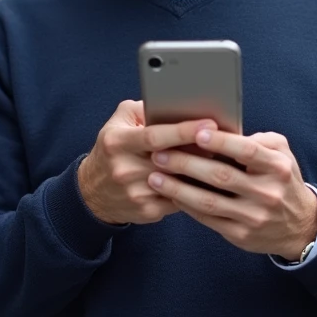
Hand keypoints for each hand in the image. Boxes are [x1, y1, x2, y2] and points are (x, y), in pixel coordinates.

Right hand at [77, 100, 214, 225]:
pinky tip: (208, 180)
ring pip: (179, 181)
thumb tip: (173, 105)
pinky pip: (180, 199)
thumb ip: (143, 110)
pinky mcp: (148, 211)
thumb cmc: (112, 151)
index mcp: (117, 143)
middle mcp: (125, 169)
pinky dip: (195, 189)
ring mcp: (137, 193)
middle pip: (171, 160)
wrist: (92, 193)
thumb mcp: (118, 123)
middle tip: (224, 140)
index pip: (154, 135)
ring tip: (220, 158)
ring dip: (201, 172)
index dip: (184, 130)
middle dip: (200, 150)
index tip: (209, 124)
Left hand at [147, 129, 316, 260]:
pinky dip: (186, 206)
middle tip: (160, 154)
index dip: (220, 142)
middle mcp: (267, 193)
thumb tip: (222, 131)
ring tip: (155, 176)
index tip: (195, 132)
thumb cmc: (282, 180)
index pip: (246, 151)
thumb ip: (257, 141)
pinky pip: (208, 219)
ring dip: (177, 188)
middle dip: (186, 164)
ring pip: (209, 201)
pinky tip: (170, 194)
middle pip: (221, 176)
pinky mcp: (241, 235)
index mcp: (278, 168)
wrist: (300, 226)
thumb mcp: (282, 155)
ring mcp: (253, 217)